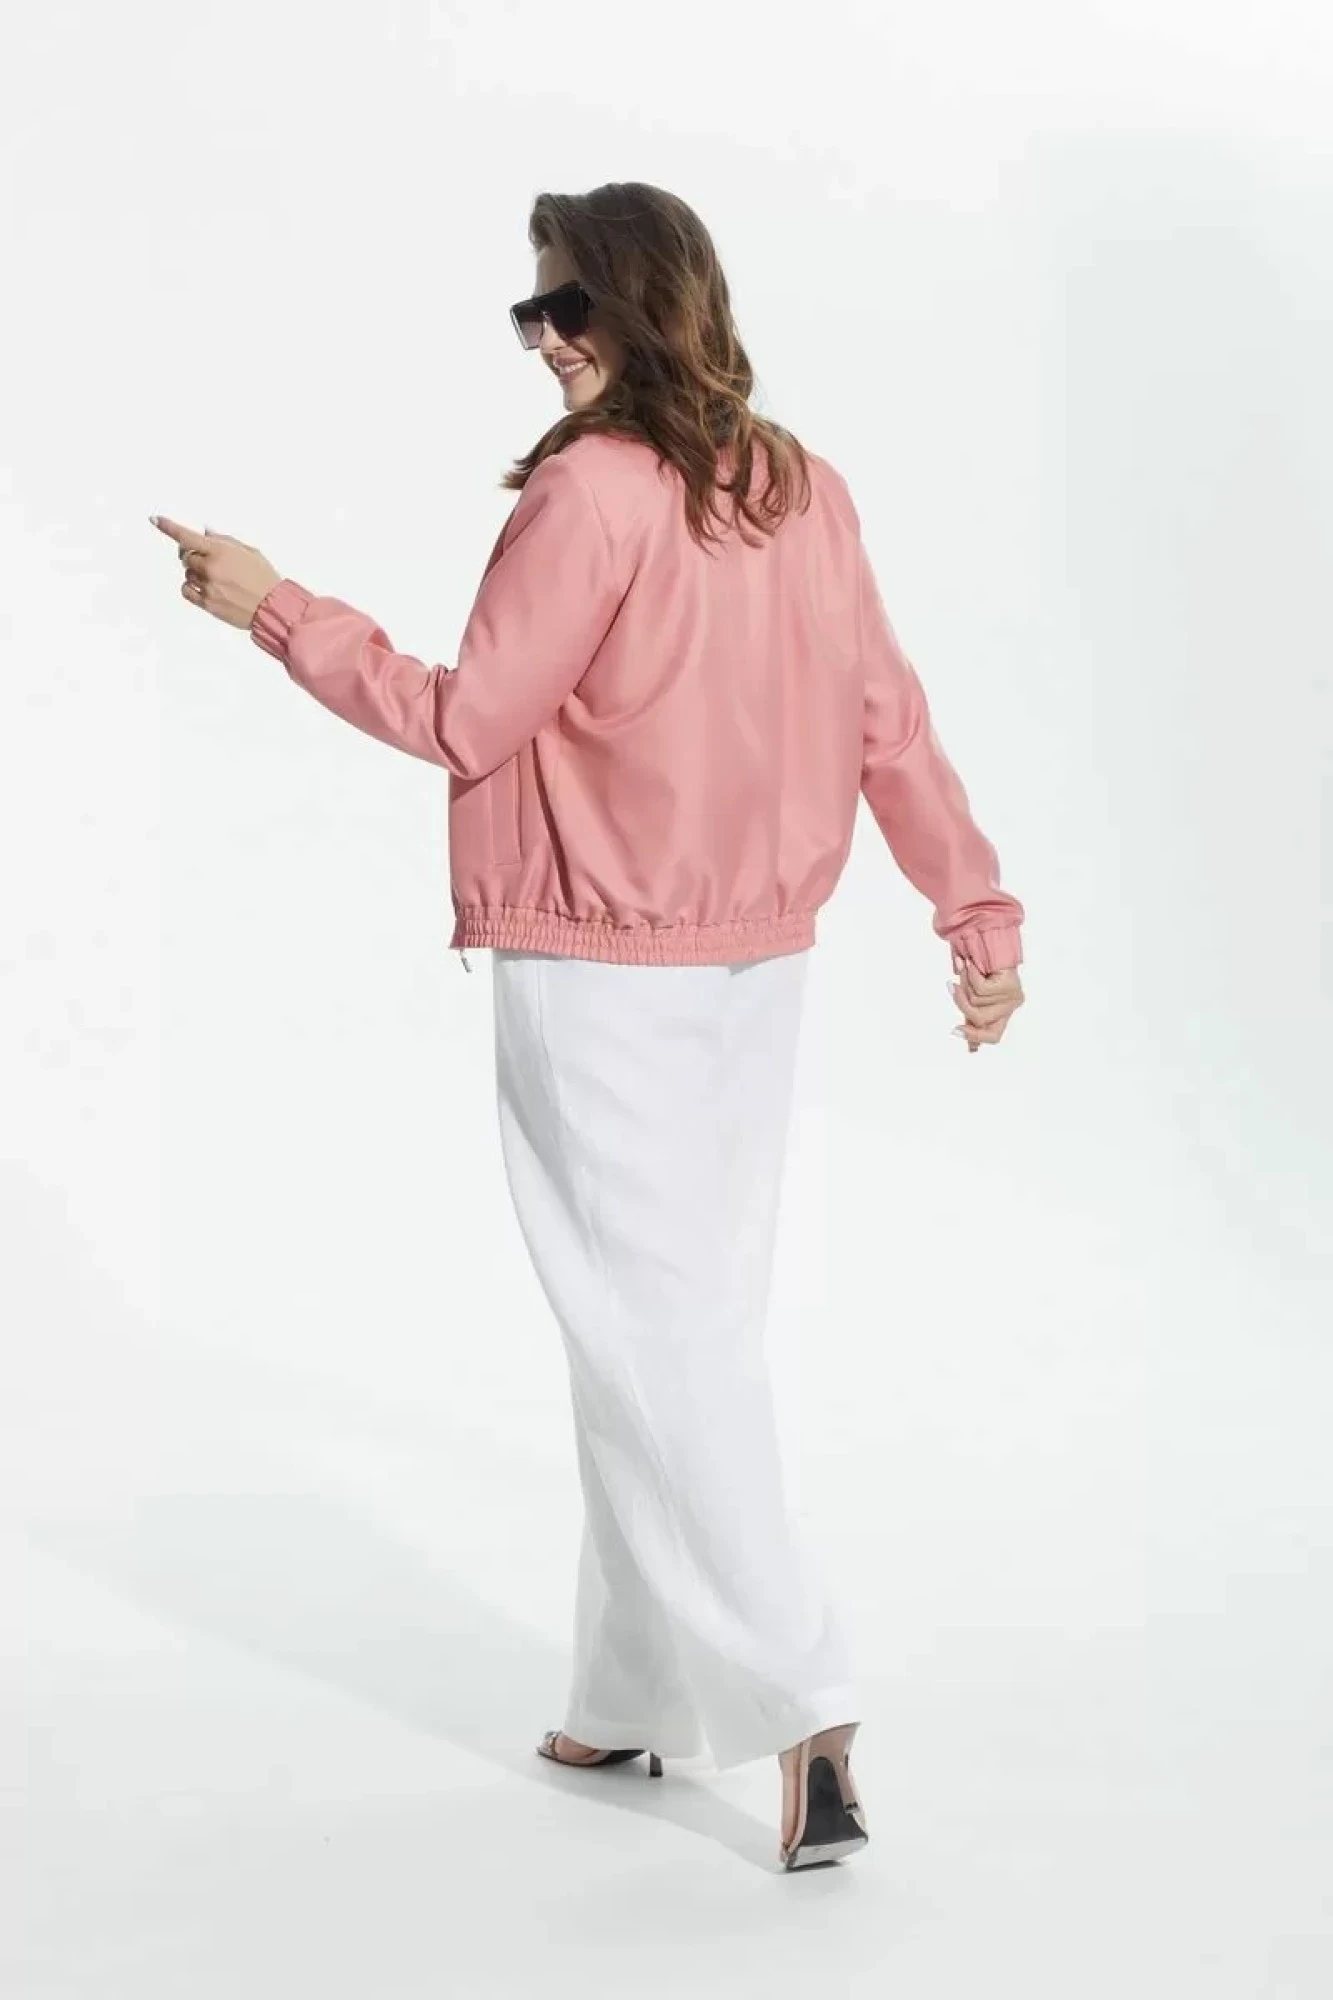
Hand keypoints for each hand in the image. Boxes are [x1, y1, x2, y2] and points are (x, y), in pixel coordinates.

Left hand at [150, 514, 281, 629]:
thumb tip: (206, 532)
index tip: (155, 519)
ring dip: (195, 572)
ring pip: (187, 573)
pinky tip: (205, 587)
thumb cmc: (264, 578)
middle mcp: (211, 568)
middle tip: (203, 557)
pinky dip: (191, 586)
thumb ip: (225, 540)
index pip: (187, 536)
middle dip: (191, 554)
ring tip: (216, 577)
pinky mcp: (207, 603)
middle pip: (185, 556)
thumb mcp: (249, 551)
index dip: (169, 526)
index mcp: (221, 551)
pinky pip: (187, 590)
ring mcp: (208, 586)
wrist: (273, 607)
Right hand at [948, 951, 1023, 1053]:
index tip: (954, 1030)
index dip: (975, 1036)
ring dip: (965, 983)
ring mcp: (1012, 997)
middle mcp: (1010, 1008)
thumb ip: (971, 1018)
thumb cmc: (982, 972)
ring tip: (965, 967)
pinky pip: (981, 987)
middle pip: (979, 1019)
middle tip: (951, 987)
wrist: (992, 943)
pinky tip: (970, 963)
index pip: (994, 1036)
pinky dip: (971, 974)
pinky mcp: (1010, 985)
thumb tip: (972, 1050)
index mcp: (1002, 1015)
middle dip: (961, 1003)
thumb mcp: (974, 997)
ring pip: (977, 1001)